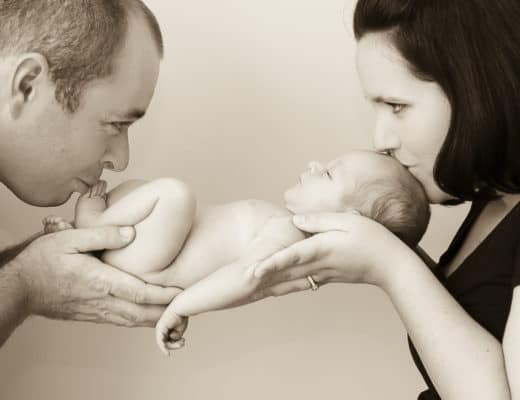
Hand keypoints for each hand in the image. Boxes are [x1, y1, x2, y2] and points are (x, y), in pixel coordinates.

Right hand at [13, 226, 180, 326]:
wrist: (20, 287)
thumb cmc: (43, 261)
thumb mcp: (69, 238)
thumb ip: (102, 235)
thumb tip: (131, 233)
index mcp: (100, 282)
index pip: (141, 293)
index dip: (164, 295)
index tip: (183, 292)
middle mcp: (103, 301)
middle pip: (143, 314)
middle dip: (167, 313)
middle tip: (189, 308)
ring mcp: (98, 311)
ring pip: (134, 321)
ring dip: (156, 320)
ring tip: (176, 315)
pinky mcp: (93, 315)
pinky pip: (123, 321)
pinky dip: (141, 321)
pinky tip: (150, 316)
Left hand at [155, 305, 188, 356]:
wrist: (181, 307)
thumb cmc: (182, 316)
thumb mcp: (180, 329)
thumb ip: (176, 335)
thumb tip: (171, 339)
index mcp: (166, 328)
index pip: (169, 340)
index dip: (176, 343)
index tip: (184, 341)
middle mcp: (161, 329)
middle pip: (166, 342)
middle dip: (175, 345)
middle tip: (183, 343)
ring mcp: (159, 329)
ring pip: (164, 343)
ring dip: (173, 346)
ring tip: (181, 343)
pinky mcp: (160, 329)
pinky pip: (160, 342)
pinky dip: (163, 348)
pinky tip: (167, 354)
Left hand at [250, 212, 414, 298]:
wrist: (391, 266)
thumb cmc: (372, 239)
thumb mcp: (348, 221)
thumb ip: (319, 220)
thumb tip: (295, 220)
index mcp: (322, 249)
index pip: (291, 256)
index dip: (271, 263)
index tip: (254, 270)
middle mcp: (318, 265)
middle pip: (284, 273)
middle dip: (262, 278)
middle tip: (239, 284)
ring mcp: (322, 274)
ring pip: (290, 281)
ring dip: (269, 285)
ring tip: (248, 289)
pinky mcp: (326, 278)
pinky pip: (300, 283)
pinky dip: (284, 286)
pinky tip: (273, 288)